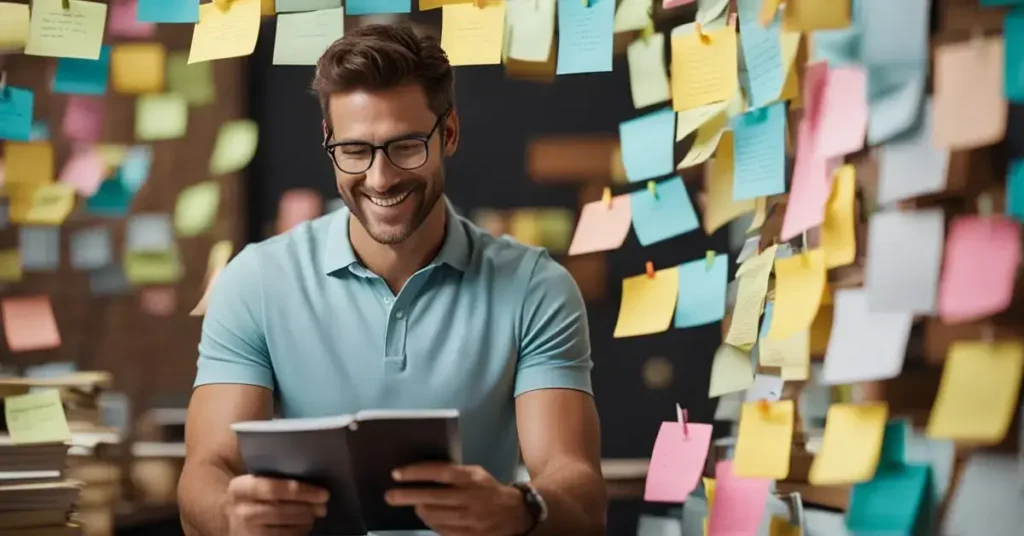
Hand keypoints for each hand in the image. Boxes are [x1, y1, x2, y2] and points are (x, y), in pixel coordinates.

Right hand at [224, 474, 329, 535]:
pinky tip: (304, 528)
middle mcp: (240, 511)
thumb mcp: (253, 480)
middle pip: (281, 511)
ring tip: (314, 515)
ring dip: (304, 522)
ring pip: (284, 529)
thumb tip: (309, 471)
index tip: (324, 494)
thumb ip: (272, 475)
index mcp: (240, 488)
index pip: (273, 488)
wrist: (228, 518)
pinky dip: (297, 534)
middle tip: (323, 506)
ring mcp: (246, 531)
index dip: (301, 491)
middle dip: (307, 509)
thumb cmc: (250, 495)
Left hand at [386, 463, 531, 535]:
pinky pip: (443, 531)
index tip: (397, 473)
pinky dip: (432, 524)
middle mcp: (472, 498)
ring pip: (435, 517)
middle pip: (433, 497)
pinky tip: (428, 518)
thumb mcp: (476, 473)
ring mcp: (472, 519)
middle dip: (407, 496)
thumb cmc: (489, 489)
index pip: (441, 472)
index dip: (417, 473)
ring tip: (414, 506)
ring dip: (419, 511)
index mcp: (473, 478)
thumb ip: (454, 472)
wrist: (516, 513)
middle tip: (390, 495)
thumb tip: (420, 473)